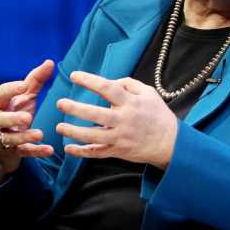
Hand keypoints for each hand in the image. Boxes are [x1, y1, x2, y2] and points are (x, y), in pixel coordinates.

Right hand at [0, 59, 55, 181]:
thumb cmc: (16, 112)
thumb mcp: (25, 96)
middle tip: (27, 117)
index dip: (10, 90)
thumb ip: (35, 80)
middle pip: (0, 119)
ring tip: (40, 134)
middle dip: (13, 118)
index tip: (23, 85)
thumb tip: (50, 61)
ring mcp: (5, 137)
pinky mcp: (14, 151)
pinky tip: (50, 150)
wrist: (6, 142)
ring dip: (25, 137)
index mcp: (0, 104)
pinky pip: (24, 152)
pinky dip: (36, 151)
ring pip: (11, 138)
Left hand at [55, 72, 177, 168]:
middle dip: (76, 109)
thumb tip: (109, 82)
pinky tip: (68, 148)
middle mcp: (124, 120)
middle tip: (60, 103)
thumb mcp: (149, 93)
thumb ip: (128, 84)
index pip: (108, 89)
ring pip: (93, 136)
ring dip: (74, 132)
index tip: (74, 76)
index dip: (90, 81)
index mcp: (131, 103)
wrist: (170, 142)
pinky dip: (81, 152)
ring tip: (59, 127)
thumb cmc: (158, 115)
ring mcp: (120, 137)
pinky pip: (97, 153)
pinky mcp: (118, 151)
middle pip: (96, 114)